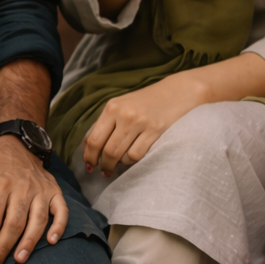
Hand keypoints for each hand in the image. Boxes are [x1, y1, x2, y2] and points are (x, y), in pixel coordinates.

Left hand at [0, 136, 67, 263]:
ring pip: (37, 220)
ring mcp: (40, 189)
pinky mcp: (54, 191)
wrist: (15, 149)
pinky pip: (61, 210)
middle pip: (13, 224)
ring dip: (28, 242)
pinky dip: (59, 226)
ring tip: (18, 260)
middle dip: (1, 249)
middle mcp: (21, 187)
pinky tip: (52, 241)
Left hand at [83, 71, 209, 174]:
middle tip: (104, 171)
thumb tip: (88, 147)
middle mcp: (125, 114)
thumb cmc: (146, 102)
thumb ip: (106, 124)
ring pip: (120, 155)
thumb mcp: (122, 106)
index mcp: (112, 107)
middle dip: (103, 165)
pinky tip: (132, 157)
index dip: (89, 156)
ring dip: (117, 164)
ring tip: (119, 164)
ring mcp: (141, 122)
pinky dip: (131, 161)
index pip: (94, 138)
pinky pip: (136, 155)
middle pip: (107, 150)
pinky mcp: (156, 131)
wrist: (176, 92)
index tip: (89, 165)